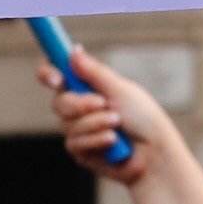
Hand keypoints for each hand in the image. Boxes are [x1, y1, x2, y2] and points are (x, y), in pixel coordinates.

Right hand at [36, 48, 173, 188]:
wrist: (154, 152)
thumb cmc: (143, 118)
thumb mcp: (120, 89)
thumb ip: (95, 72)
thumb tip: (74, 51)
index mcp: (88, 87)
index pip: (57, 75)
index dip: (49, 73)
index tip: (57, 79)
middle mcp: (79, 108)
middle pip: (58, 102)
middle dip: (80, 104)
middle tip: (102, 103)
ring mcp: (79, 131)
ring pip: (67, 124)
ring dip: (95, 122)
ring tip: (117, 124)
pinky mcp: (81, 152)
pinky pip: (75, 143)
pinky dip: (96, 139)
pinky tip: (113, 141)